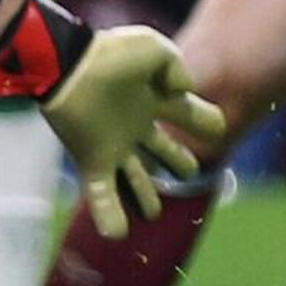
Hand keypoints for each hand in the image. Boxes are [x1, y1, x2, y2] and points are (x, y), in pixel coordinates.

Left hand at [40, 27, 229, 238]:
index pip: (188, 112)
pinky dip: (109, 215)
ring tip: (153, 214)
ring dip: (145, 197)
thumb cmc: (110, 54)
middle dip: (179, 161)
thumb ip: (176, 68)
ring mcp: (114, 145)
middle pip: (164, 150)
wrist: (66, 65)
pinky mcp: (93, 159)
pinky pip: (103, 193)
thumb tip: (184, 91)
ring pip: (136, 178)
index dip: (206, 122)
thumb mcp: (153, 50)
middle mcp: (136, 125)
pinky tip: (117, 235)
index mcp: (154, 98)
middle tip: (192, 172)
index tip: (218, 129)